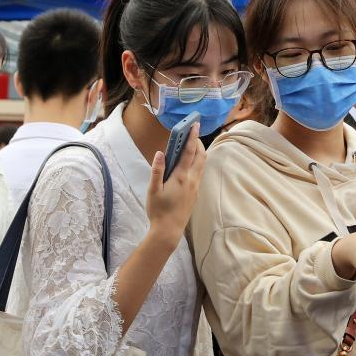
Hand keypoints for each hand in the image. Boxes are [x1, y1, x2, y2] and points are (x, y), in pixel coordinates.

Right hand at [145, 125, 206, 246]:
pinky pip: (200, 172)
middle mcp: (191, 180)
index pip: (189, 152)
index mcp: (181, 177)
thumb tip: (160, 153)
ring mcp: (195, 186)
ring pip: (202, 164)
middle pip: (200, 155)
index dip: (191, 136)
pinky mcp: (195, 192)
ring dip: (199, 152)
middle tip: (192, 132)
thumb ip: (157, 170)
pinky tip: (190, 162)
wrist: (169, 230)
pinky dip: (197, 162)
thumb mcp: (153, 190)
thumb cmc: (159, 210)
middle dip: (197, 142)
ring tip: (192, 144)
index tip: (194, 125)